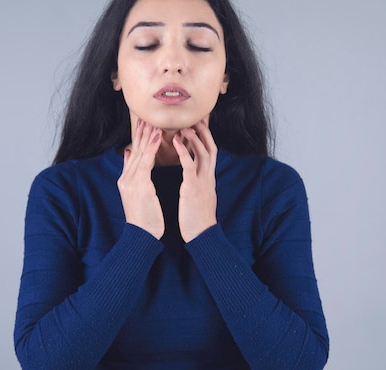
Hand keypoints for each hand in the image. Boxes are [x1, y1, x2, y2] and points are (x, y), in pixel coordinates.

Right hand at [117, 119, 164, 238]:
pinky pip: (146, 162)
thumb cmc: (144, 218)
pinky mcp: (139, 185)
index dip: (138, 138)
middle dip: (140, 132)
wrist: (141, 235)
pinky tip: (157, 136)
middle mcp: (126, 178)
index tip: (143, 123)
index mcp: (127, 180)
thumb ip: (132, 173)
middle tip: (146, 115)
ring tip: (153, 121)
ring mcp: (131, 181)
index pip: (133, 154)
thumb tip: (127, 155)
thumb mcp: (136, 194)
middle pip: (134, 149)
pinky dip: (151, 147)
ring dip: (147, 135)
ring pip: (139, 152)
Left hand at [172, 120, 217, 241]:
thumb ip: (196, 185)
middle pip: (210, 148)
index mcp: (208, 180)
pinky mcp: (193, 187)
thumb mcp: (198, 198)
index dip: (205, 140)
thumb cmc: (197, 219)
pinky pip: (189, 164)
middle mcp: (208, 177)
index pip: (210, 154)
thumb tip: (192, 178)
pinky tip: (175, 141)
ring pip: (202, 153)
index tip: (199, 127)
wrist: (201, 235)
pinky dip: (183, 151)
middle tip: (196, 119)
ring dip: (194, 138)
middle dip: (204, 133)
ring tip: (184, 126)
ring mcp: (202, 181)